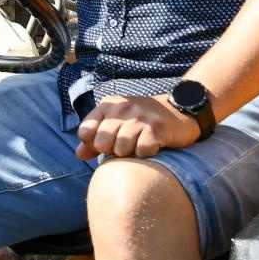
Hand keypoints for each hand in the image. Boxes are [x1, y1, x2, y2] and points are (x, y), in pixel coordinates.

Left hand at [75, 94, 201, 160]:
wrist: (180, 110)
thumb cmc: (142, 121)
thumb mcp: (117, 123)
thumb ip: (95, 138)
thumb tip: (79, 155)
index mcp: (109, 105)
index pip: (85, 132)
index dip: (94, 144)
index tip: (107, 144)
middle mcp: (123, 107)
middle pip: (102, 143)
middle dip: (112, 150)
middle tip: (126, 145)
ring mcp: (140, 116)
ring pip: (121, 149)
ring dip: (131, 154)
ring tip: (139, 145)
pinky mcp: (157, 128)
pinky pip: (142, 152)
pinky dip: (147, 155)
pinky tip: (153, 146)